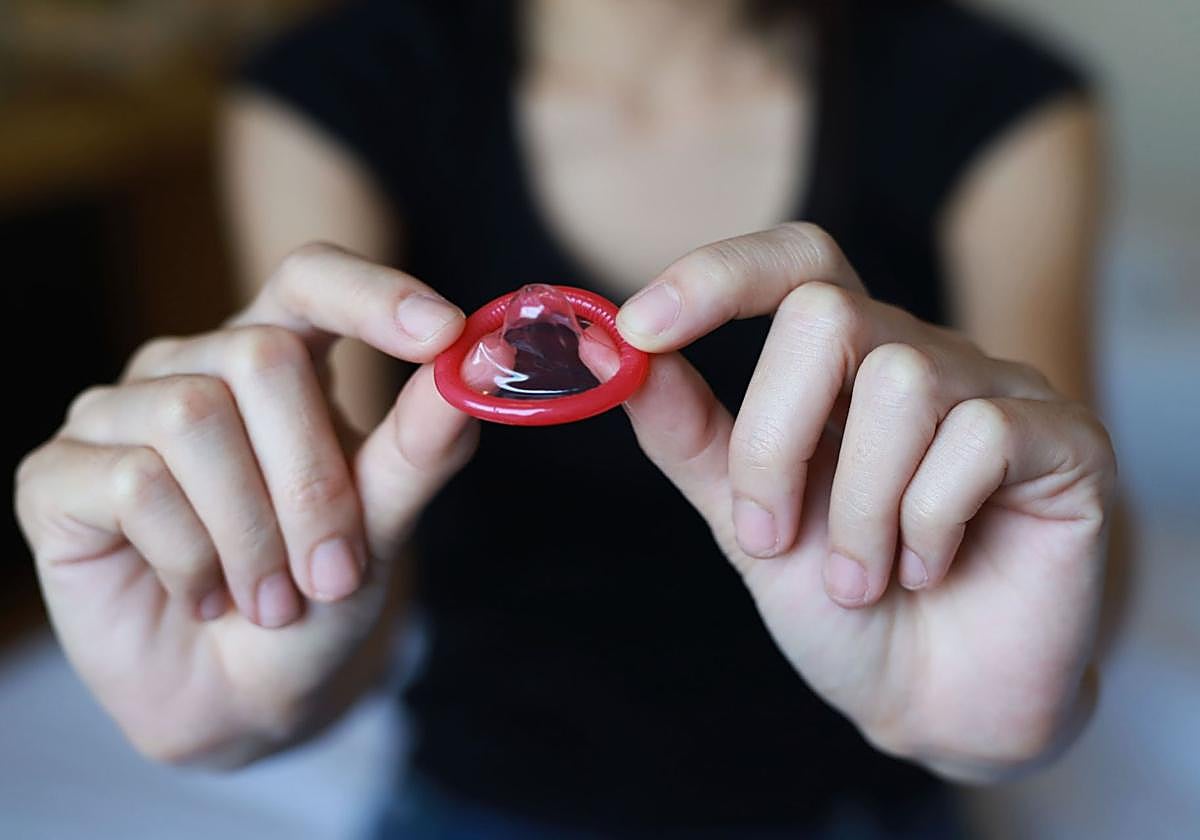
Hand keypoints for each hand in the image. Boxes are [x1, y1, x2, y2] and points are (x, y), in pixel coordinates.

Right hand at [15, 244, 476, 764]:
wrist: (242, 697)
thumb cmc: (316, 596)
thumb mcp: (382, 525)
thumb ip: (420, 447)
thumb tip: (471, 372)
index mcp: (276, 357)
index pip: (312, 275)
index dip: (373, 293)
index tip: (444, 332)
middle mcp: (192, 367)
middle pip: (261, 356)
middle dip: (315, 482)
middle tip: (331, 574)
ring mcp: (117, 414)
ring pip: (193, 418)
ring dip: (254, 533)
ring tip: (271, 598)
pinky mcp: (57, 473)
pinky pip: (134, 483)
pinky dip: (192, 558)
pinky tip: (203, 595)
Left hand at [617, 224, 1116, 780]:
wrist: (936, 704)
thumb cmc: (846, 607)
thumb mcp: (747, 522)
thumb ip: (691, 436)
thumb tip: (610, 357)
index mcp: (846, 367)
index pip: (794, 262)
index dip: (717, 275)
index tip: (638, 329)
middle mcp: (922, 358)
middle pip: (827, 314)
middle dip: (774, 441)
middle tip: (771, 536)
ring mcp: (1000, 392)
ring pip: (904, 383)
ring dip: (860, 509)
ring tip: (865, 578)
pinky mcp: (1066, 442)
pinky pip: (981, 439)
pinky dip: (929, 524)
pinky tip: (930, 568)